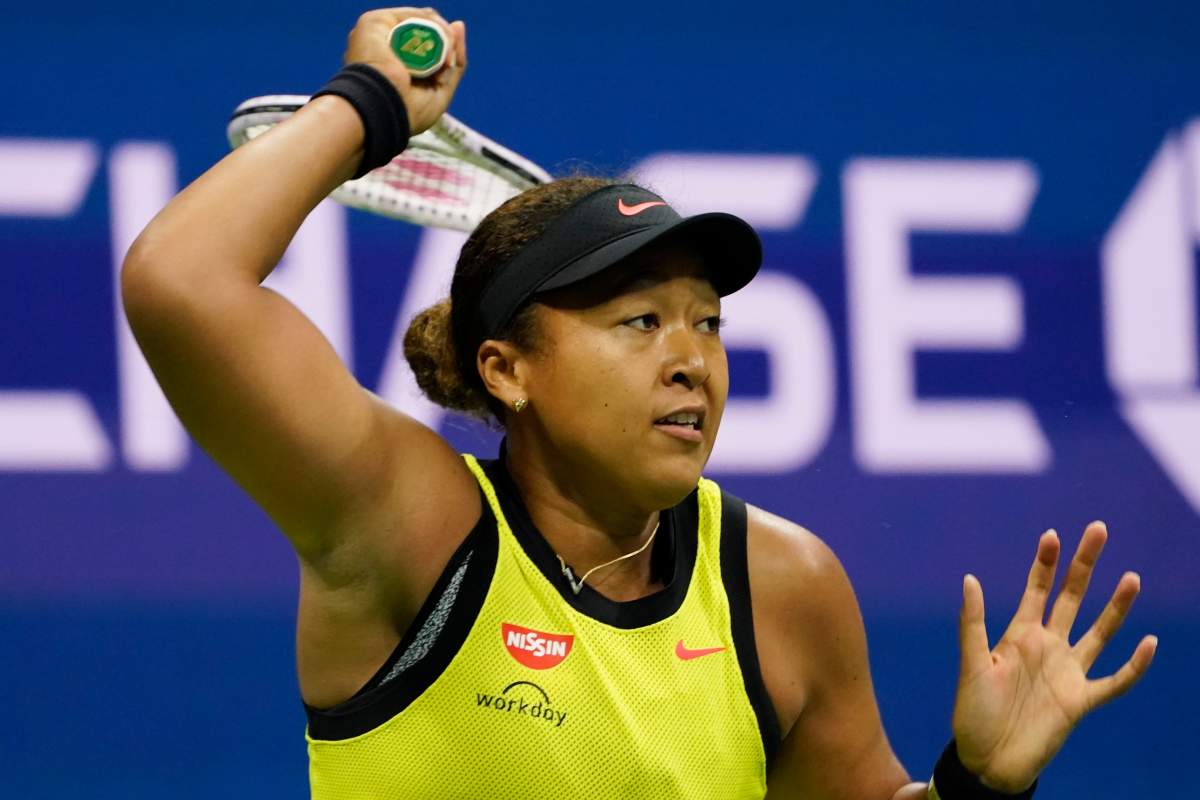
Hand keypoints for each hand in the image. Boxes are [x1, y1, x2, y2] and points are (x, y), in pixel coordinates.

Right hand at [342, 7, 467, 134]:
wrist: (385, 113)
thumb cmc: (406, 113)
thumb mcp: (439, 91)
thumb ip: (454, 62)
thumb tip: (459, 24)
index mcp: (393, 62)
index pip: (425, 41)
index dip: (444, 48)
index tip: (449, 66)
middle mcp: (384, 44)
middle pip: (425, 28)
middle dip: (446, 42)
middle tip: (447, 65)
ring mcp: (379, 32)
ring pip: (422, 20)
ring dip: (443, 37)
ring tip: (443, 61)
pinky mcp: (375, 22)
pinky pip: (413, 16)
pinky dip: (434, 27)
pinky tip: (439, 45)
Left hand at [951, 522, 1156, 792]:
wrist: (988, 760)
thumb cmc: (973, 713)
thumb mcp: (971, 664)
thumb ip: (973, 623)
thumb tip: (968, 578)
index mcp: (1019, 635)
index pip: (1036, 590)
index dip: (1044, 563)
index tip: (1052, 533)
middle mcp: (1047, 647)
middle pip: (1071, 598)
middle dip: (1084, 566)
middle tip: (1098, 530)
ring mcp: (1067, 672)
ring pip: (1099, 632)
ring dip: (1116, 607)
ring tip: (1131, 576)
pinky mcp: (1081, 701)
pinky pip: (1114, 680)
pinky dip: (1133, 665)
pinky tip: (1149, 643)